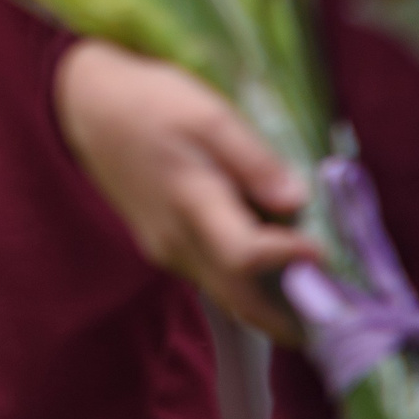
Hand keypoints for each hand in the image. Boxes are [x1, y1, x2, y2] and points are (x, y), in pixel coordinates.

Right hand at [53, 39, 319, 339]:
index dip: (289, 260)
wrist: (85, 104)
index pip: (246, 256)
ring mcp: (166, 248)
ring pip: (224, 293)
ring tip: (312, 292)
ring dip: (267, 303)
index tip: (324, 251)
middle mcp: (177, 241)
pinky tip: (268, 260)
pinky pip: (210, 276)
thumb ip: (252, 158)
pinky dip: (244, 281)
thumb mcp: (206, 112)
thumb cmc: (150, 101)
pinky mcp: (162, 245)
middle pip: (238, 300)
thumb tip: (296, 201)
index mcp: (190, 204)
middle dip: (286, 318)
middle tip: (334, 317)